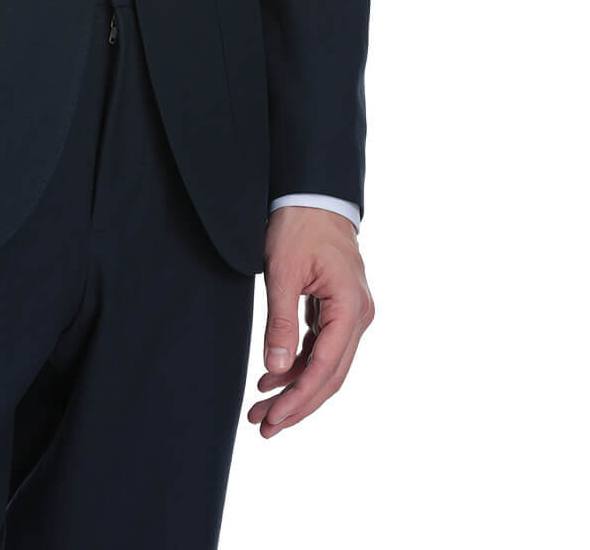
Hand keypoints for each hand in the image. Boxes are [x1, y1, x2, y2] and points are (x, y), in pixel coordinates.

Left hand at [249, 205, 373, 435]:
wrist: (313, 193)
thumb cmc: (298, 225)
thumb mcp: (283, 272)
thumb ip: (280, 322)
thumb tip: (275, 370)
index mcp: (350, 308)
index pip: (325, 368)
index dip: (298, 399)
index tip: (272, 419)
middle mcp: (358, 316)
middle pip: (329, 375)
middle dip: (296, 404)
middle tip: (263, 426)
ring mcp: (351, 314)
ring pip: (326, 365)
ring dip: (295, 388)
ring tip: (261, 408)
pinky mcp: (338, 309)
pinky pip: (321, 348)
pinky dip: (298, 365)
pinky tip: (272, 379)